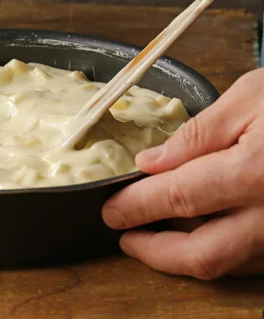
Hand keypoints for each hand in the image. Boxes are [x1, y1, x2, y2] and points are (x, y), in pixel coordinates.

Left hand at [102, 68, 263, 279]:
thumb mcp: (252, 96)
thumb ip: (199, 134)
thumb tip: (152, 163)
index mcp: (254, 171)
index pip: (176, 198)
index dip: (135, 207)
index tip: (111, 210)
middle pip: (202, 255)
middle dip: (153, 253)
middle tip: (125, 236)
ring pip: (229, 264)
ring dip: (183, 255)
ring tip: (154, 235)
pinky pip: (255, 258)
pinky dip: (220, 251)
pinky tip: (199, 232)